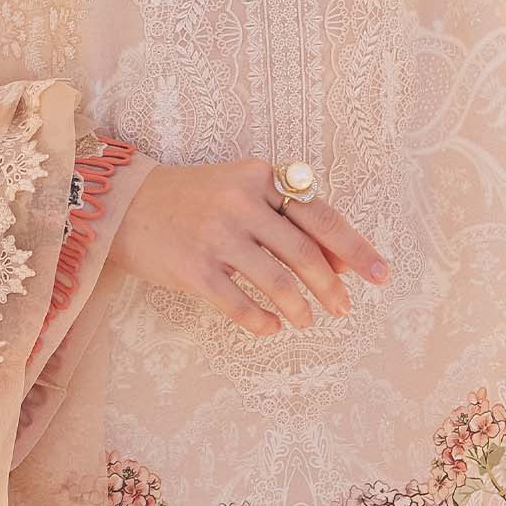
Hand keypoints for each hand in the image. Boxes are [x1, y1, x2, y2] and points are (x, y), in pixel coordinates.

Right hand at [112, 160, 387, 340]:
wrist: (124, 205)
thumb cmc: (193, 201)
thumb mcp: (243, 194)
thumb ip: (289, 222)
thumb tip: (341, 264)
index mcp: (259, 177)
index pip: (319, 215)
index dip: (354, 249)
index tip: (380, 275)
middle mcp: (240, 202)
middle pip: (303, 252)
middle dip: (330, 287)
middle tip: (343, 309)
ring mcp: (215, 235)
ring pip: (276, 281)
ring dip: (299, 308)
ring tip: (306, 321)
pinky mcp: (193, 268)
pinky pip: (239, 304)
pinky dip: (262, 321)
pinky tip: (271, 328)